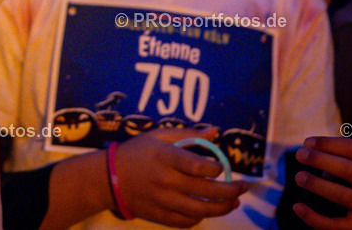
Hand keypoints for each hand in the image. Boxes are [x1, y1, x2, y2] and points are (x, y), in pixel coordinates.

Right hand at [115, 128, 247, 226]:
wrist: (108, 177)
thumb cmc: (136, 152)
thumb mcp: (158, 135)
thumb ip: (188, 134)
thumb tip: (216, 131)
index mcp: (164, 157)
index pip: (199, 166)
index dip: (217, 168)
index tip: (222, 167)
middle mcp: (165, 180)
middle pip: (206, 190)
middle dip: (231, 190)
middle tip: (244, 186)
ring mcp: (162, 201)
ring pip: (201, 210)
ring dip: (223, 208)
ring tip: (234, 202)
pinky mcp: (159, 216)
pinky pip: (186, 222)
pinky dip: (201, 218)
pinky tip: (208, 210)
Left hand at [294, 137, 351, 228]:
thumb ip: (351, 153)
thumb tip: (317, 150)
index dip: (329, 144)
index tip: (307, 142)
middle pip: (349, 170)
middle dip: (321, 160)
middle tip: (299, 155)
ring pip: (343, 196)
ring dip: (318, 185)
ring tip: (299, 176)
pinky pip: (334, 225)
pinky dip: (313, 217)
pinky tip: (297, 207)